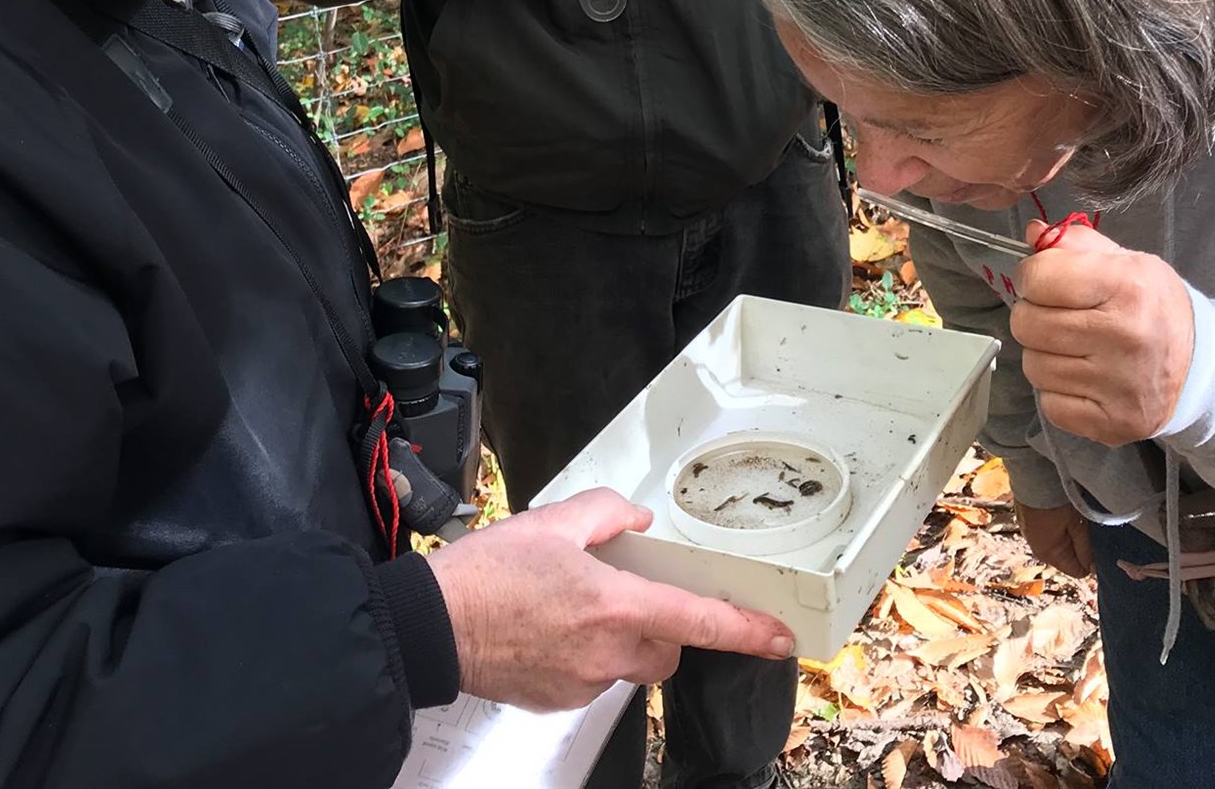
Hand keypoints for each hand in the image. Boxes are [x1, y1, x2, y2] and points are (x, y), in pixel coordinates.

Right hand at [424, 487, 795, 711]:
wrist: (435, 626)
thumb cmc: (485, 577)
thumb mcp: (552, 521)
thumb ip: (606, 513)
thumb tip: (636, 520)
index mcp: (614, 607)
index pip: (699, 622)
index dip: (746, 630)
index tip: (779, 636)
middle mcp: (607, 653)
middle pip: (668, 649)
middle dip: (661, 625)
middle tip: (623, 594)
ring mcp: (583, 684)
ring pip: (630, 665)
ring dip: (620, 639)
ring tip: (572, 607)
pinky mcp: (560, 701)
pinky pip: (594, 678)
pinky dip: (586, 656)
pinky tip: (551, 630)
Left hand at [1008, 217, 1194, 446]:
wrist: (1200, 367)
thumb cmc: (1154, 307)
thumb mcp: (1127, 262)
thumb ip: (1076, 244)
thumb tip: (1032, 235)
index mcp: (1128, 287)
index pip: (1039, 278)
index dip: (1032, 276)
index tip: (1043, 281)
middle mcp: (1123, 337)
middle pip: (1026, 325)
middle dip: (1033, 316)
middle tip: (1058, 316)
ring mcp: (1117, 386)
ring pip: (1033, 366)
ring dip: (1045, 355)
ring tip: (1074, 348)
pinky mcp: (1110, 424)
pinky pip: (1050, 404)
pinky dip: (1058, 392)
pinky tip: (1084, 378)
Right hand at [1015, 500, 1093, 578]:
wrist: (1031, 475)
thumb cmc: (1056, 501)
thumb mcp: (1077, 525)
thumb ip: (1085, 549)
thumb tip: (1093, 569)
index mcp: (1050, 554)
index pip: (1077, 571)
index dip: (1090, 562)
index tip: (1098, 545)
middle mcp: (1038, 549)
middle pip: (1067, 559)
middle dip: (1079, 548)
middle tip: (1087, 528)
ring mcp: (1031, 536)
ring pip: (1059, 545)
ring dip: (1069, 536)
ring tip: (1074, 518)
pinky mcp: (1028, 523)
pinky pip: (1049, 534)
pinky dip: (1057, 528)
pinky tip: (1061, 512)